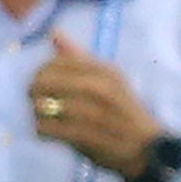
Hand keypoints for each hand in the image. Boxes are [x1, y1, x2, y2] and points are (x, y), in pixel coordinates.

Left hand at [27, 28, 163, 176]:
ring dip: (39, 115)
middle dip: (35, 93)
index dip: (43, 74)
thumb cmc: (123, 112)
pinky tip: (53, 134)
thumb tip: (55, 32)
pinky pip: (45, 128)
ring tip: (50, 120)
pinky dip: (43, 132)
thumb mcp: (108, 79)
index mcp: (104, 71)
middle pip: (42, 82)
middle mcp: (99, 88)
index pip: (55, 63)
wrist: (146, 149)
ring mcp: (92, 112)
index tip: (51, 87)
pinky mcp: (85, 136)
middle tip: (44, 104)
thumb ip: (78, 57)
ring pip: (40, 105)